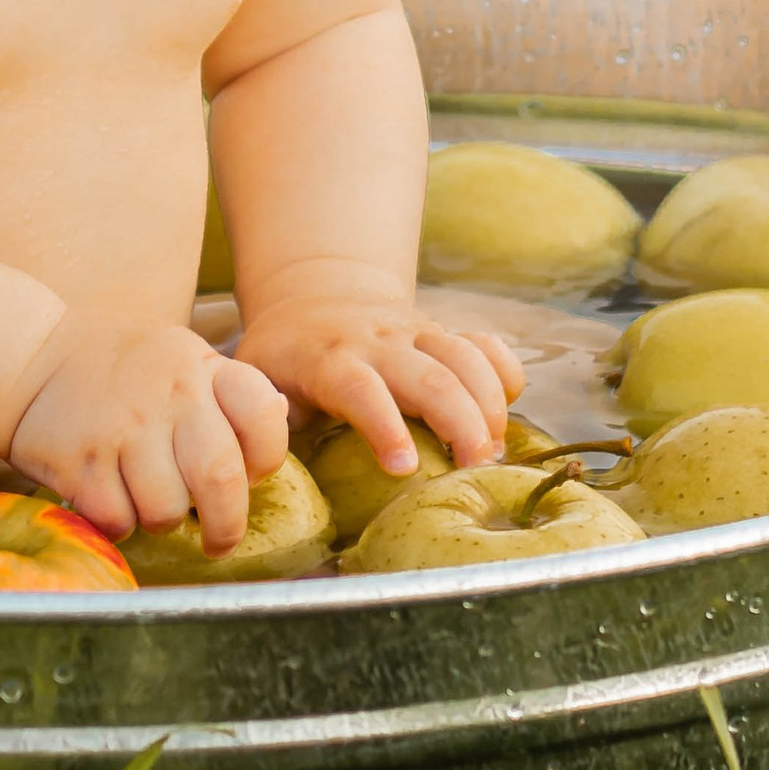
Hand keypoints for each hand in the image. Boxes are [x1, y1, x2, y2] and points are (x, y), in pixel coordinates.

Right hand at [7, 314, 290, 554]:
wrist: (28, 357)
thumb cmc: (115, 363)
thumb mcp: (178, 354)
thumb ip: (225, 386)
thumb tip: (282, 414)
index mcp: (200, 367)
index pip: (263, 415)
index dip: (267, 456)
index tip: (252, 474)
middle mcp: (169, 395)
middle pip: (221, 478)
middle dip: (227, 525)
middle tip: (220, 541)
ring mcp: (123, 428)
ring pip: (167, 510)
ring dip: (162, 520)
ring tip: (147, 502)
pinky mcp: (81, 461)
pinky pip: (118, 519)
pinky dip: (118, 523)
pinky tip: (109, 500)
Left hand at [227, 293, 522, 485]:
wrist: (314, 298)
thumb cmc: (284, 360)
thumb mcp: (258, 384)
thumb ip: (264, 418)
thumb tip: (268, 451)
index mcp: (329, 359)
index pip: (361, 388)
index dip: (385, 426)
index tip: (404, 469)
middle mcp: (377, 341)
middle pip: (432, 377)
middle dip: (461, 425)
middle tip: (474, 471)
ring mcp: (415, 332)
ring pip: (467, 359)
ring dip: (490, 407)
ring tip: (494, 454)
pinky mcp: (442, 332)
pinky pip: (485, 344)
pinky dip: (505, 373)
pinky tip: (510, 409)